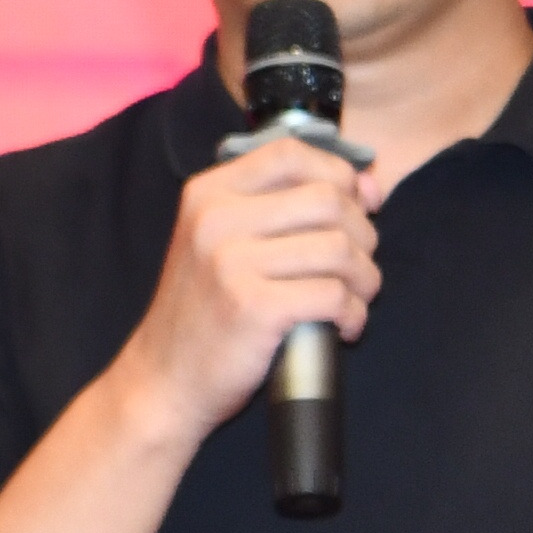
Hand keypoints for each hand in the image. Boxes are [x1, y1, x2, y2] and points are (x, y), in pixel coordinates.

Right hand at [111, 138, 383, 444]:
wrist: (164, 379)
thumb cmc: (205, 311)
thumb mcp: (224, 242)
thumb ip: (286, 206)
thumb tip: (368, 186)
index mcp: (208, 193)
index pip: (292, 153)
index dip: (338, 173)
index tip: (357, 206)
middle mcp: (216, 219)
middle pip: (327, 200)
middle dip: (362, 234)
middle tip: (357, 267)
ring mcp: (232, 263)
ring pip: (338, 249)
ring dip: (365, 278)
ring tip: (355, 299)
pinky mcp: (253, 308)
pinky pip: (334, 296)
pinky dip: (353, 314)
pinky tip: (344, 327)